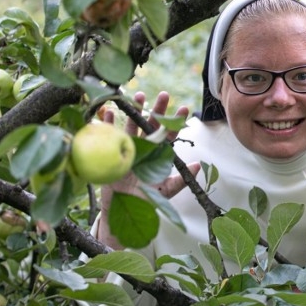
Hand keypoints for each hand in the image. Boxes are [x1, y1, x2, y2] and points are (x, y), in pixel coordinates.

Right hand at [98, 91, 199, 248]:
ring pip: (132, 125)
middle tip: (164, 94)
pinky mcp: (111, 151)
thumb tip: (198, 165)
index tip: (184, 108)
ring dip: (135, 110)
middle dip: (158, 109)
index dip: (176, 122)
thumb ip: (181, 180)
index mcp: (158, 154)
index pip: (169, 135)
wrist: (123, 210)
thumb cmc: (146, 201)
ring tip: (139, 95)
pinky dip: (107, 123)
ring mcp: (128, 148)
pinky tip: (108, 111)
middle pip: (152, 125)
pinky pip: (109, 135)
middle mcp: (144, 148)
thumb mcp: (165, 192)